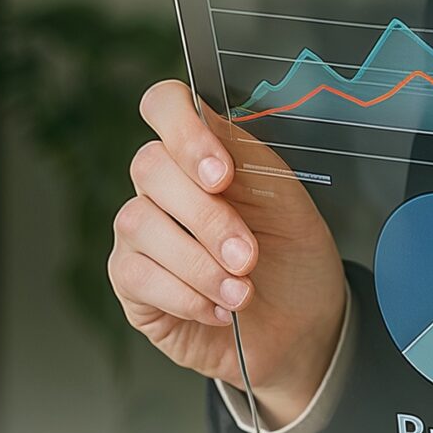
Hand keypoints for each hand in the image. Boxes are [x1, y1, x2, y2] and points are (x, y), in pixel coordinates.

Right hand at [109, 79, 347, 424]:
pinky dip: (186, 295)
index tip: (221, 174)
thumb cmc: (293, 256)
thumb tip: (204, 118)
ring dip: (198, 263)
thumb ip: (246, 156)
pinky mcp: (131, 282)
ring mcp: (141, 232)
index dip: (183, 130)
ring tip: (242, 292)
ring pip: (138, 222)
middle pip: (150, 166)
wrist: (301, 327)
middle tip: (248, 255)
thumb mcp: (286, 200)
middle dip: (206, 216)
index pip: (165, 106)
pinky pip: (136, 274)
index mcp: (203, 152)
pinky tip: (220, 310)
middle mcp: (163, 185)